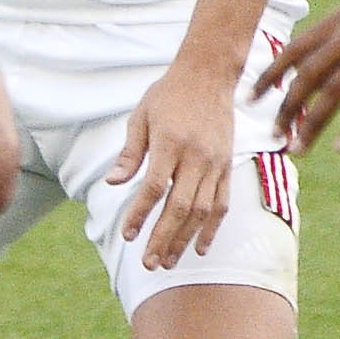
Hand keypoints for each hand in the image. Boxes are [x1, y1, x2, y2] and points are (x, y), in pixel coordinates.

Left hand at [105, 59, 239, 271]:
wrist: (209, 75)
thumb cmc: (168, 95)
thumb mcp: (141, 116)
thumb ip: (130, 153)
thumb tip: (111, 183)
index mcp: (171, 142)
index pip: (155, 187)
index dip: (140, 213)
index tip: (128, 235)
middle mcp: (197, 156)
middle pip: (180, 207)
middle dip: (163, 238)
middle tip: (149, 263)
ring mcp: (216, 163)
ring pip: (202, 211)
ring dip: (185, 240)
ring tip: (168, 262)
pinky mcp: (228, 166)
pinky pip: (222, 203)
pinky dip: (212, 228)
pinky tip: (200, 248)